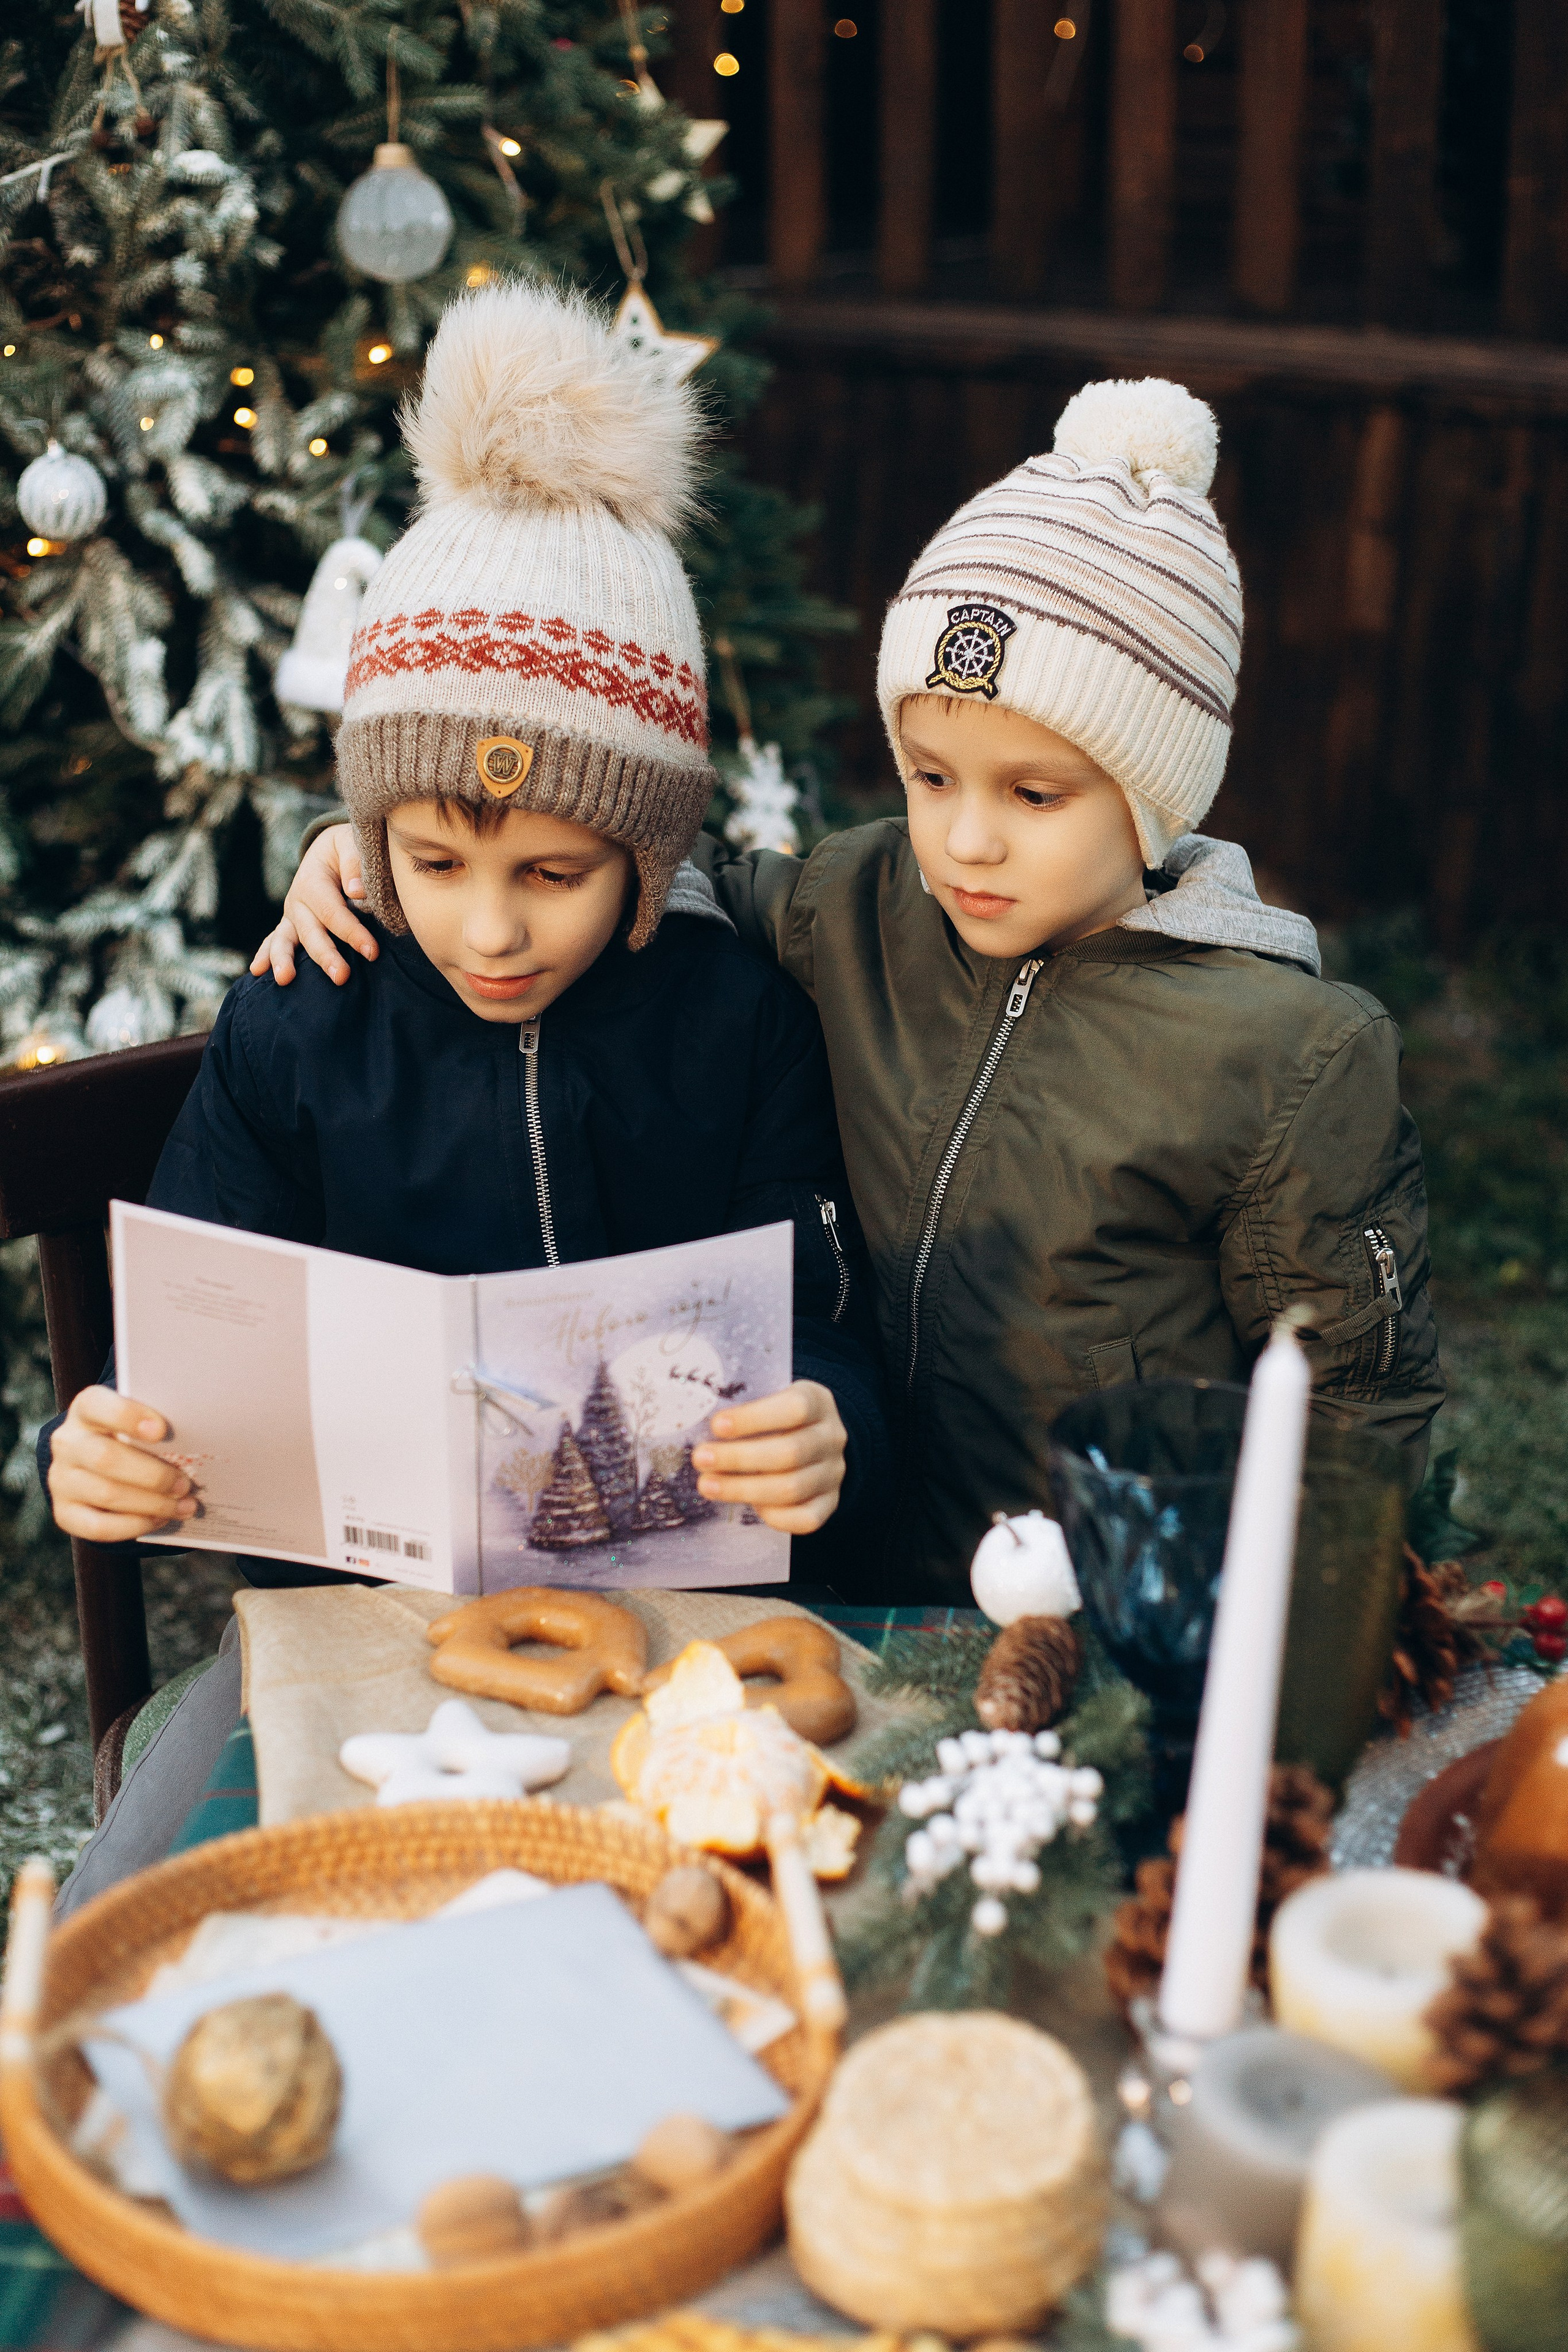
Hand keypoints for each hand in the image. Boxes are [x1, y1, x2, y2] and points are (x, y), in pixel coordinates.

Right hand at [48, 1387, 197, 1543]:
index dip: (128, 1416)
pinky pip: (99, 1526)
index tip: (162, 1430)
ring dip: (153, 1503)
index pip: (97, 1405)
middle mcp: (67, 1443)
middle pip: (106, 1458)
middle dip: (153, 1475)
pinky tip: (160, 1519)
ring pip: (108, 1494)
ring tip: (184, 1505)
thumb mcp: (140, 1423)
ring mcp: (62, 1479)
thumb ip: (157, 1427)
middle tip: (185, 1483)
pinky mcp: (65, 1512)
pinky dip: (135, 1524)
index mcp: (86, 1410)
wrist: (95, 1465)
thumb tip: (200, 1439)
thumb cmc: (132, 1438)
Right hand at [248, 824, 375, 987]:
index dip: (352, 932)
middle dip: (326, 956)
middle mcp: (297, 901)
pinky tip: (257, 972)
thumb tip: (355, 891)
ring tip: (285, 980)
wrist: (330, 848)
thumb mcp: (352, 843)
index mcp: (313, 882)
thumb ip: (355, 862)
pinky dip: (265, 956)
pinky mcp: (291, 925)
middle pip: (311, 932)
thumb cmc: (347, 849)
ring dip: (284, 960)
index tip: (372, 951)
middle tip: (342, 977)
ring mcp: (292, 915)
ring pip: (285, 940)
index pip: (333, 911)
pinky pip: (275, 941)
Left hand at [690, 1380, 845, 1535]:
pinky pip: (805, 1519)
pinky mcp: (830, 1503)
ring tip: (707, 1485)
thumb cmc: (781, 1416)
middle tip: (700, 1459)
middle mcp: (832, 1438)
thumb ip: (746, 1407)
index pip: (794, 1409)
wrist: (818, 1438)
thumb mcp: (771, 1396)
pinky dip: (774, 1516)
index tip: (716, 1425)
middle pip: (790, 1453)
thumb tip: (697, 1420)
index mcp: (818, 1402)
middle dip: (739, 1458)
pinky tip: (747, 1506)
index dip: (753, 1419)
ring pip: (792, 1488)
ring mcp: (834, 1473)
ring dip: (743, 1489)